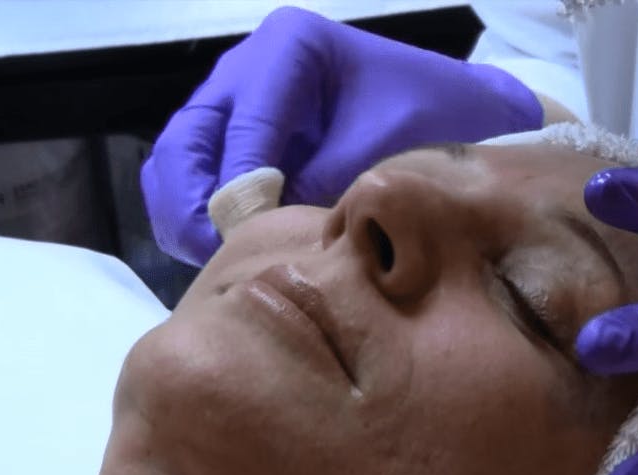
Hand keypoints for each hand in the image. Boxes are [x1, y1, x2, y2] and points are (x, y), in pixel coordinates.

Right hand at [141, 6, 541, 265]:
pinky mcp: (237, 140)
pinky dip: (196, 216)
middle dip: (192, 207)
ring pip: (176, 163)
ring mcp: (237, 104)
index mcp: (289, 50)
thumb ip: (319, 182)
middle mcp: (249, 68)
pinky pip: (191, 179)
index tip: (248, 242)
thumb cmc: (433, 120)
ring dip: (185, 215)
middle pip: (185, 143)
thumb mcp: (383, 151)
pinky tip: (226, 251)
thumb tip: (251, 227)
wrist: (461, 114)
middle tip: (223, 258)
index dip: (236, 193)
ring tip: (221, 261)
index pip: (242, 128)